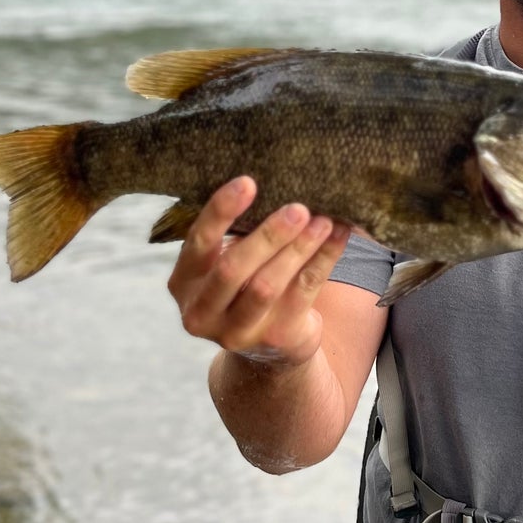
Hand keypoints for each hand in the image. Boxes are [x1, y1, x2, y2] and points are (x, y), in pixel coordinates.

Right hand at [166, 176, 352, 366]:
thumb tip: (280, 179)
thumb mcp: (230, 258)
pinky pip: (302, 294)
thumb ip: (240, 230)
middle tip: (298, 208)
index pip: (198, 242)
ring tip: (323, 221)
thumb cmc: (246, 281)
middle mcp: (202, 312)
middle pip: (232, 270)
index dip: (221, 212)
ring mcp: (237, 332)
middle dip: (268, 236)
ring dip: (299, 249)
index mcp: (184, 282)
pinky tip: (338, 237)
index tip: (248, 182)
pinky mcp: (275, 339)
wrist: (268, 343)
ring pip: (268, 286)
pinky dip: (323, 261)